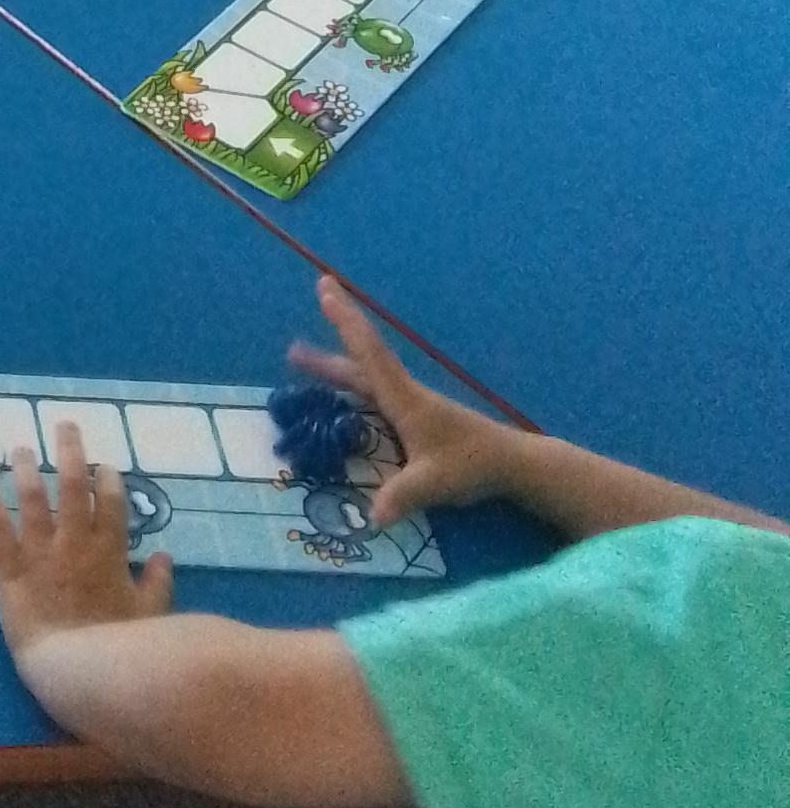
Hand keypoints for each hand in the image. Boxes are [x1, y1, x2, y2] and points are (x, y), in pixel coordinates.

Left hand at [0, 431, 173, 658]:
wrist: (73, 670)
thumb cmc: (115, 649)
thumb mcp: (148, 615)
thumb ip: (157, 583)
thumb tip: (164, 555)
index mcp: (109, 550)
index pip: (110, 501)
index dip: (107, 479)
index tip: (104, 465)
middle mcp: (74, 540)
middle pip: (72, 484)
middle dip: (70, 451)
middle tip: (65, 426)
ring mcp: (40, 550)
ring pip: (32, 495)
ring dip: (25, 466)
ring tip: (19, 447)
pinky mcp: (9, 565)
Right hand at [286, 277, 515, 523]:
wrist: (510, 463)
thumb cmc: (471, 464)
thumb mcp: (434, 482)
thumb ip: (401, 496)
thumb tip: (370, 519)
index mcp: (403, 399)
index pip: (369, 353)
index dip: (345, 322)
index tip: (326, 288)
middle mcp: (402, 395)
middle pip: (360, 363)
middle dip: (331, 344)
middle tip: (298, 336)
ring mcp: (408, 405)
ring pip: (364, 378)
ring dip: (335, 368)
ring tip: (303, 362)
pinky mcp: (414, 419)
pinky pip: (372, 395)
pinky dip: (351, 386)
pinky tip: (342, 397)